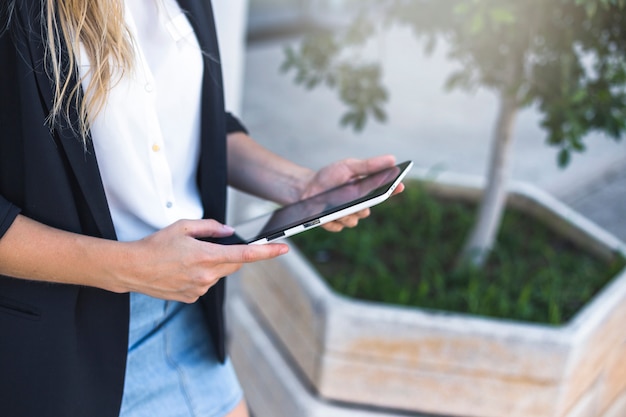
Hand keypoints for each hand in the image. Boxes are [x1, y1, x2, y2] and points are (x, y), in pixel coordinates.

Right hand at [116, 219, 287, 302]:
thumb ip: (211, 227)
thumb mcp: (183, 227)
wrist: (133, 269)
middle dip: (232, 254)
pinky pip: (207, 284)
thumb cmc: (156, 245)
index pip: (245, 254)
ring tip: (188, 258)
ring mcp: (200, 289)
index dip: (268, 252)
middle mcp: (207, 276)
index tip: (284, 248)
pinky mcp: (192, 298)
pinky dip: (202, 276)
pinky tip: (182, 270)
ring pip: (220, 274)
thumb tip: (229, 232)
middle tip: (212, 246)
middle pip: (235, 264)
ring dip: (214, 265)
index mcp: (206, 256)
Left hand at [300, 155, 403, 231]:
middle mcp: (358, 205)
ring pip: (353, 221)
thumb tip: (392, 159)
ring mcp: (347, 216)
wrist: (305, 188)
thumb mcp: (349, 167)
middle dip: (359, 206)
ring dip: (344, 213)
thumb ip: (369, 165)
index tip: (399, 186)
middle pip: (366, 211)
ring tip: (332, 204)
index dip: (394, 189)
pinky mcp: (334, 224)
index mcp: (365, 190)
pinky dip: (331, 220)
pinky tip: (325, 213)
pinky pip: (338, 226)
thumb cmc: (329, 176)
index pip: (384, 192)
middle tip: (352, 198)